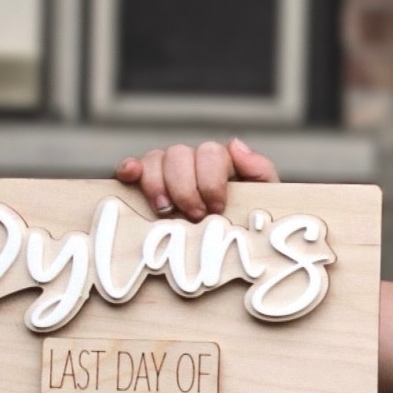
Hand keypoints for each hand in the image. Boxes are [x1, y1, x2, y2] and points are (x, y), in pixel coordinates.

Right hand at [114, 138, 277, 220]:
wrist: (234, 249)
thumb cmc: (248, 221)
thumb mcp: (264, 197)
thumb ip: (259, 169)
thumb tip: (235, 144)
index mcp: (219, 161)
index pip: (209, 153)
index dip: (210, 180)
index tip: (217, 208)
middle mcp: (191, 162)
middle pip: (178, 155)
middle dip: (185, 188)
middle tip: (194, 215)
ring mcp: (166, 172)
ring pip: (154, 159)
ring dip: (158, 185)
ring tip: (166, 211)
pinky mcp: (144, 185)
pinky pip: (131, 167)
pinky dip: (128, 168)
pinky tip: (129, 175)